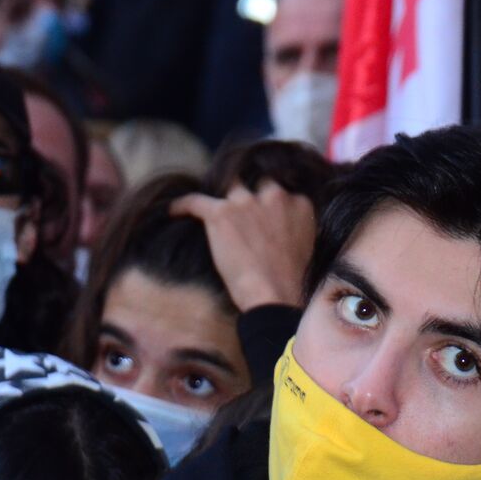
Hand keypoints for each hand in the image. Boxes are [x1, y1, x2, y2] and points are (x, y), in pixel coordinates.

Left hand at [170, 180, 315, 311]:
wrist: (275, 296)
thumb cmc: (292, 282)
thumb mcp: (307, 245)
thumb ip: (295, 227)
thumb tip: (280, 230)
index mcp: (299, 203)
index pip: (280, 192)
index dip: (269, 204)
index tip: (262, 215)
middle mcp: (274, 196)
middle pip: (257, 183)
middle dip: (251, 195)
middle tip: (241, 212)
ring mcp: (246, 202)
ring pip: (230, 187)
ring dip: (224, 199)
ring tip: (213, 210)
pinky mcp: (221, 214)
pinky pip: (196, 201)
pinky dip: (183, 205)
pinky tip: (173, 209)